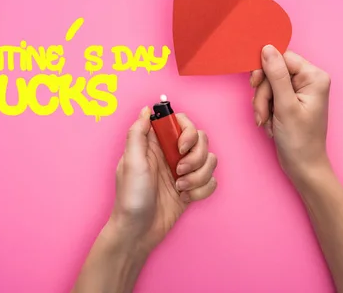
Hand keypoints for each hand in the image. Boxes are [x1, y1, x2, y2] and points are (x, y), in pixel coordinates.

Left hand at [108, 107, 217, 254]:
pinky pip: (211, 181)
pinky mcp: (192, 188)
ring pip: (210, 161)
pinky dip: (201, 191)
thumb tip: (147, 110)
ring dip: (199, 176)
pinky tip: (185, 199)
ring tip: (180, 188)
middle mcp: (171, 154)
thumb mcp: (130, 162)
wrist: (138, 232)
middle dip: (196, 157)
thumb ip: (137, 133)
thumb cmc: (130, 198)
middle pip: (201, 140)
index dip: (188, 131)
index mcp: (156, 144)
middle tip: (179, 171)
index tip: (181, 147)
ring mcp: (183, 171)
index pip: (181, 123)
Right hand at [251, 45, 330, 186]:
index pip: (282, 58)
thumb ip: (276, 75)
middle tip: (263, 113)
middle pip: (273, 71)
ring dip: (262, 104)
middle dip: (263, 93)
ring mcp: (299, 91)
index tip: (255, 85)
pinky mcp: (290, 101)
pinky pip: (270, 96)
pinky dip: (265, 109)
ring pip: (268, 85)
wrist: (303, 167)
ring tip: (268, 122)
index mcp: (314, 77)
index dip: (265, 70)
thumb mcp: (285, 106)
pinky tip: (270, 123)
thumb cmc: (299, 140)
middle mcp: (309, 80)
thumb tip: (267, 48)